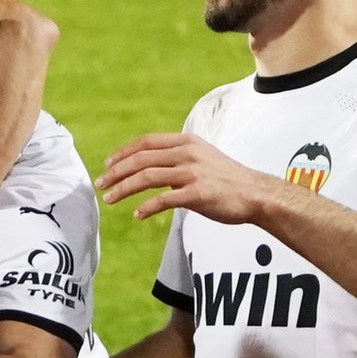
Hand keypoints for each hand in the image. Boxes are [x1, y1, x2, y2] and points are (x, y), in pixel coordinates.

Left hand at [97, 132, 278, 223]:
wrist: (256, 194)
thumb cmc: (227, 179)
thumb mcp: (202, 157)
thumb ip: (177, 158)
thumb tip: (151, 167)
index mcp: (186, 142)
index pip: (146, 142)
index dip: (123, 152)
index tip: (107, 164)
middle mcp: (187, 154)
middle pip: (141, 159)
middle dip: (116, 172)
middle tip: (100, 185)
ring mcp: (192, 173)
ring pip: (147, 177)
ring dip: (123, 189)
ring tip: (110, 200)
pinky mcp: (197, 193)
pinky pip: (163, 200)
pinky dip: (146, 208)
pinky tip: (137, 215)